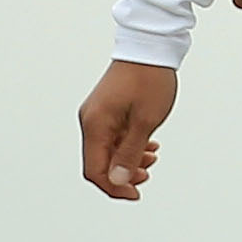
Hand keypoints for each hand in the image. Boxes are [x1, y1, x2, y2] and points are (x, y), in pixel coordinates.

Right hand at [78, 60, 178, 199]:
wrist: (149, 48)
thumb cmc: (150, 80)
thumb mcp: (146, 121)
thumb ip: (131, 152)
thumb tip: (119, 179)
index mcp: (95, 125)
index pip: (95, 170)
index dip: (113, 186)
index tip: (135, 193)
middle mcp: (90, 121)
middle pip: (98, 162)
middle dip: (122, 174)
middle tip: (147, 175)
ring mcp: (96, 115)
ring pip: (106, 149)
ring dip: (127, 159)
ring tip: (151, 158)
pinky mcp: (105, 110)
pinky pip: (112, 136)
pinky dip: (128, 145)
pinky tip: (148, 145)